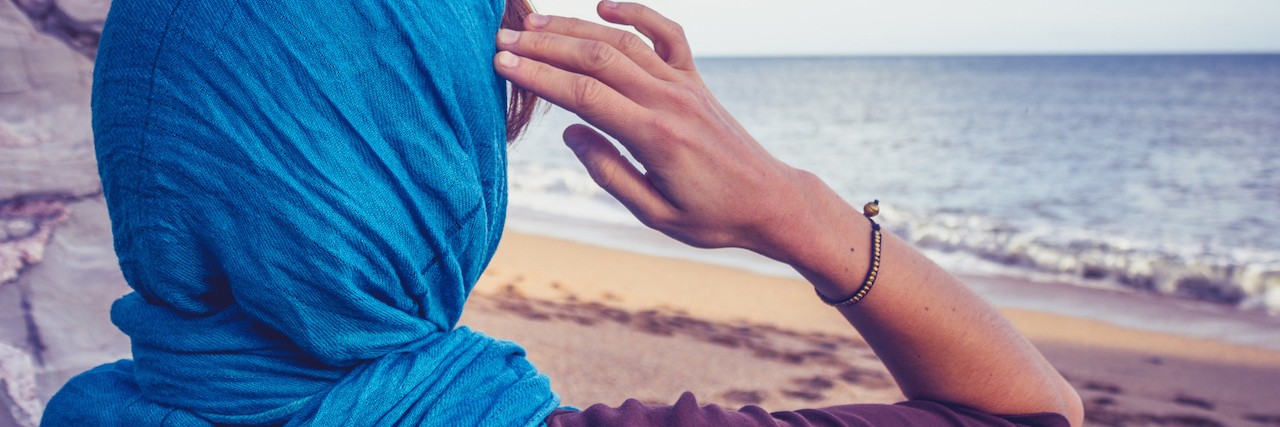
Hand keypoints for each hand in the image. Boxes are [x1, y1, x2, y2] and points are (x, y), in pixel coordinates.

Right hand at [493, 1, 817, 259]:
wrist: (769, 201)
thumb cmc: (712, 217)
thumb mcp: (655, 214)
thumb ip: (610, 172)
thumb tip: (571, 131)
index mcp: (655, 138)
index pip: (585, 96)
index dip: (539, 77)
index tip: (501, 65)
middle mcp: (669, 101)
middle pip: (596, 59)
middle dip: (544, 47)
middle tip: (502, 40)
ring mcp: (685, 85)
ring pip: (623, 42)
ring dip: (575, 29)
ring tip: (533, 25)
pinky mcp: (696, 80)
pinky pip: (666, 34)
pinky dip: (635, 14)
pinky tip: (602, 6)